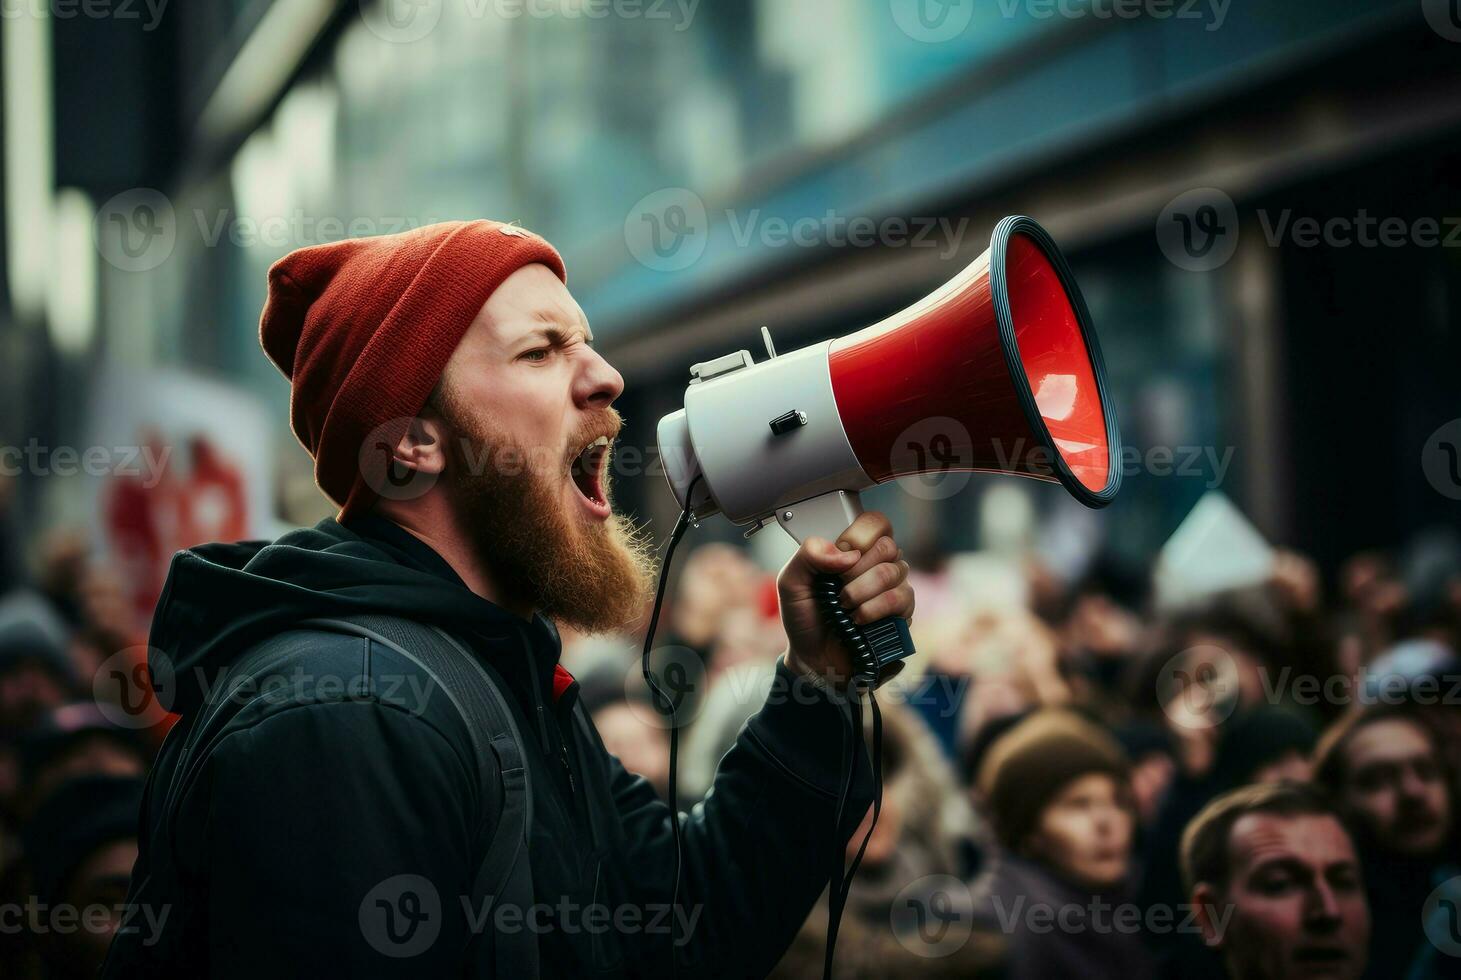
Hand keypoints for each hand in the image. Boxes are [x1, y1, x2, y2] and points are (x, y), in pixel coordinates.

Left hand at [777, 510, 913, 687]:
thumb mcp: (791, 582)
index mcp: (854, 551)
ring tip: (844, 607)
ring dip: (860, 592)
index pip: (875, 523)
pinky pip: (900, 598)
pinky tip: (858, 620)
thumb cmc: (805, 619)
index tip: (840, 554)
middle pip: (887, 546)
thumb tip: (844, 553)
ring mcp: (894, 588)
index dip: (859, 535)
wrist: (813, 659)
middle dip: (856, 570)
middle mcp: (878, 565)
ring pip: (893, 571)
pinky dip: (873, 610)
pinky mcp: (903, 613)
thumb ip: (808, 555)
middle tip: (838, 588)